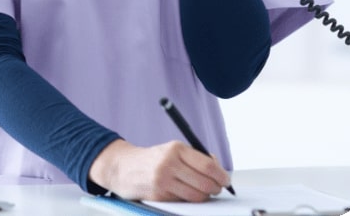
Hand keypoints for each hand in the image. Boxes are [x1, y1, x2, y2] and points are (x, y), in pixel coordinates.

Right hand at [88, 138, 230, 201]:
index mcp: (175, 148)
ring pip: (198, 196)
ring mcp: (164, 180)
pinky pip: (185, 202)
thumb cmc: (153, 159)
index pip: (208, 165)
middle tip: (216, 188)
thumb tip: (218, 168)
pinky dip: (190, 200)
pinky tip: (186, 193)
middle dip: (216, 188)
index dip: (222, 175)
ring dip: (204, 196)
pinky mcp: (160, 195)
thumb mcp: (171, 150)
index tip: (226, 180)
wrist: (124, 167)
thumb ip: (195, 157)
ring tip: (202, 191)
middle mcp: (169, 163)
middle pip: (206, 183)